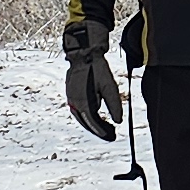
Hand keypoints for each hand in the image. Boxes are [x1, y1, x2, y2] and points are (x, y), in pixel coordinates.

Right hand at [65, 19, 122, 140]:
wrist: (83, 53)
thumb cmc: (96, 69)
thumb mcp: (110, 87)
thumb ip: (114, 105)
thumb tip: (119, 121)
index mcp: (83, 103)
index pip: (93, 123)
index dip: (103, 131)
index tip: (113, 136)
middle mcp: (75, 103)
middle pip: (87, 123)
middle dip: (99, 130)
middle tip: (111, 134)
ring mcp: (71, 99)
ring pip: (82, 118)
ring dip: (93, 123)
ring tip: (105, 127)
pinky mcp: (71, 94)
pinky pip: (79, 110)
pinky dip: (88, 116)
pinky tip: (96, 115)